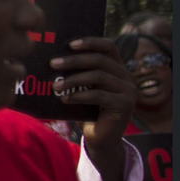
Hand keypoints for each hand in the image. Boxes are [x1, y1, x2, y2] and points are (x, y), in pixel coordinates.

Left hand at [51, 37, 135, 180]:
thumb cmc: (87, 110)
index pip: (108, 47)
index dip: (90, 42)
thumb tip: (51, 59)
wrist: (100, 138)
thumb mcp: (82, 88)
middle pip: (100, 60)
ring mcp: (128, 91)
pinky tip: (65, 99)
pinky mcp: (125, 105)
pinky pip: (99, 95)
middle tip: (53, 64)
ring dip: (73, 79)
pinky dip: (79, 95)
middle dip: (74, 60)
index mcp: (117, 68)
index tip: (69, 44)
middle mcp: (126, 76)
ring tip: (55, 86)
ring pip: (99, 76)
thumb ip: (76, 73)